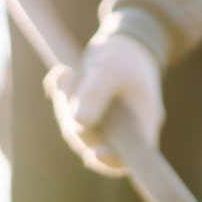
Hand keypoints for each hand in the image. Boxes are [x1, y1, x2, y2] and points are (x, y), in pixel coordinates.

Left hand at [44, 33, 163, 176]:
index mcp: (142, 124)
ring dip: (64, 104)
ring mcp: (105, 125)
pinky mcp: (89, 114)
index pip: (130, 158)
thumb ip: (96, 93)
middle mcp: (124, 131)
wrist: (126, 39)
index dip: (111, 162)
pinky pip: (68, 114)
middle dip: (75, 120)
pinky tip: (60, 73)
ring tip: (65, 74)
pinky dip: (61, 94)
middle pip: (94, 144)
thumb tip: (78, 123)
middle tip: (69, 83)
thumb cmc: (125, 55)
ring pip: (77, 129)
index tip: (94, 154)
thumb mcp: (111, 68)